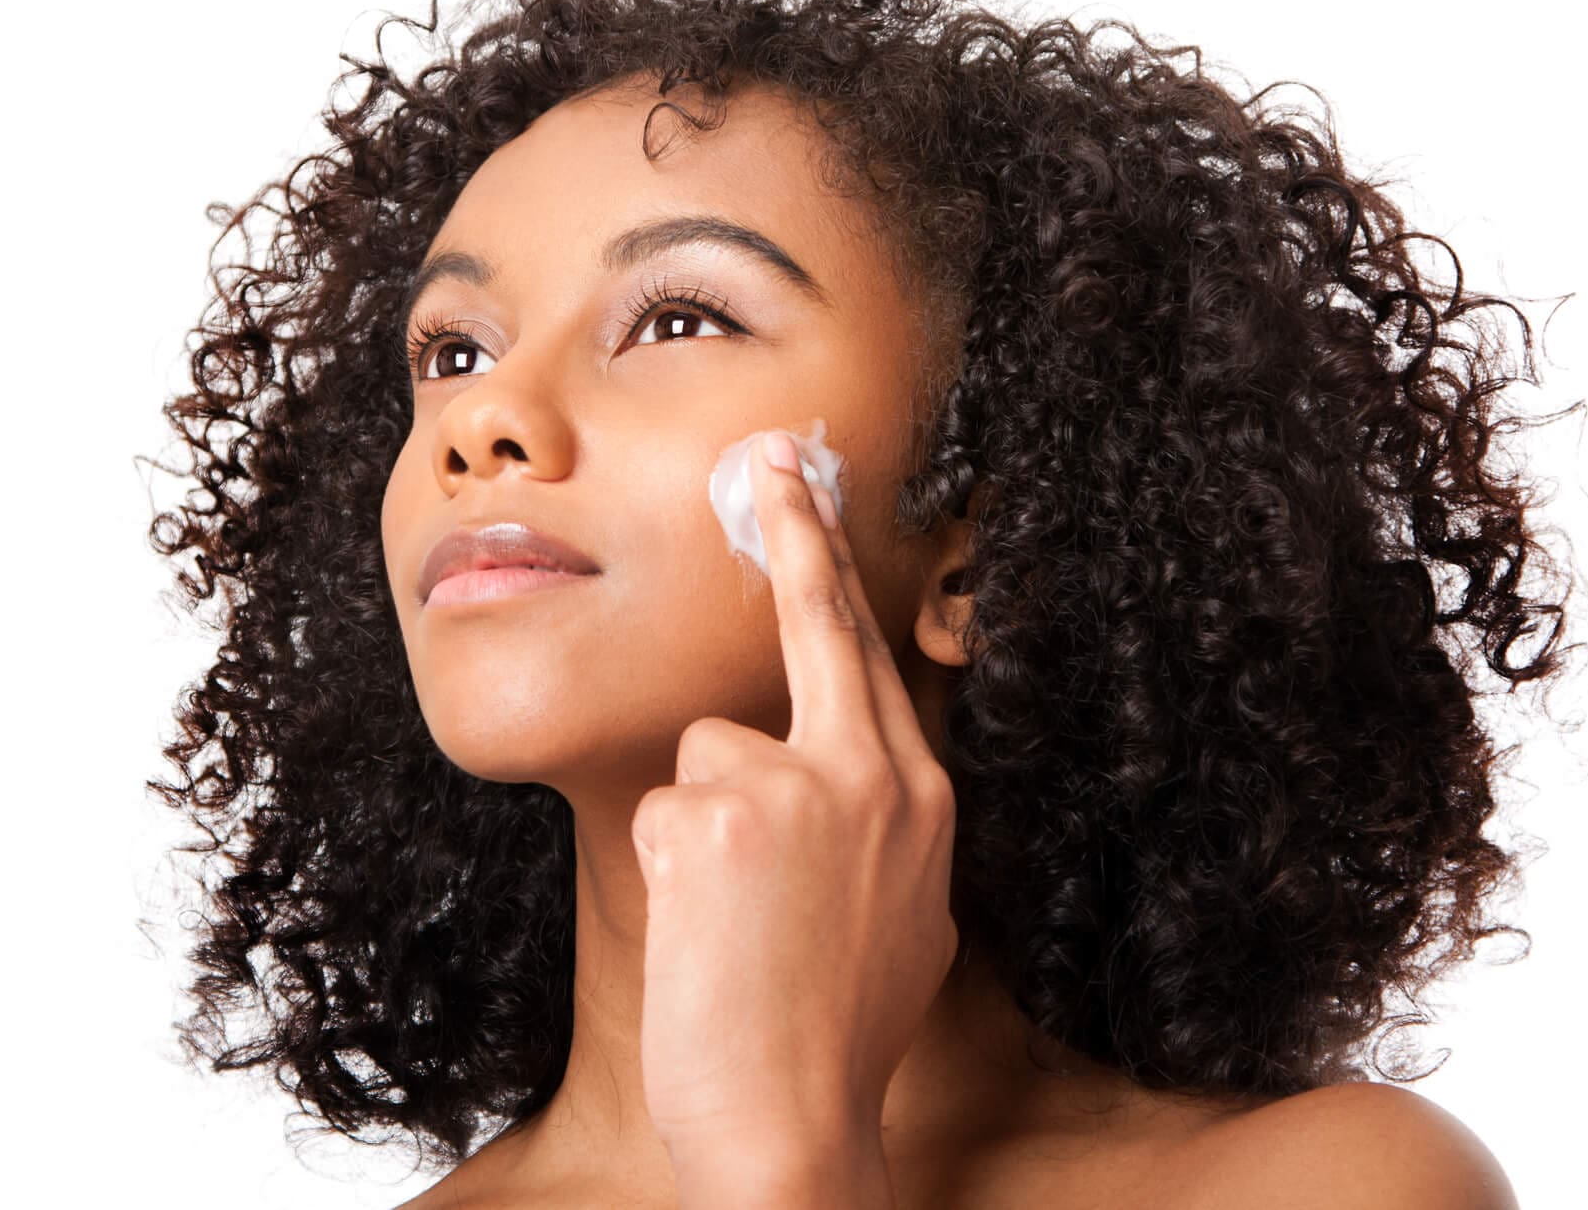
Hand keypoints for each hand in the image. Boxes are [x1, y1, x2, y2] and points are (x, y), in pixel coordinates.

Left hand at [630, 429, 961, 1164]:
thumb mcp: (903, 915)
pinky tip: (706, 933)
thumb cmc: (836, 1032)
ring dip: (705, 826)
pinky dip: (671, 868)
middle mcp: (872, 776)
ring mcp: (793, 789)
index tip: (815, 498)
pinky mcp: (712, 816)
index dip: (841, 574)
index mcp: (923, 801)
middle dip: (796, 537)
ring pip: (710, 751)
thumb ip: (877, 824)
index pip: (875, 660)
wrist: (791, 1125)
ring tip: (736, 923)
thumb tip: (842, 775)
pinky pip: (664, 809)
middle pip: (819, 631)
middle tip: (767, 462)